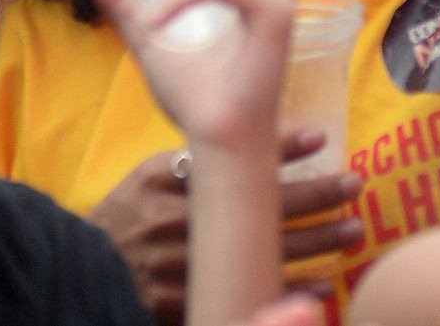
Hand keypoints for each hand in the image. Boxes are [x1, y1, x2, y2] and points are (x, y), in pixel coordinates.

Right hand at [86, 134, 362, 324]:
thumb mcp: (152, 176)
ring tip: (351, 232)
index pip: (231, 159)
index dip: (278, 148)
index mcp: (164, 180)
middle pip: (258, 208)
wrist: (87, 267)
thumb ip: (196, 162)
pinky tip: (322, 285)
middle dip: (313, 196)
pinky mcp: (185, 301)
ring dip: (315, 243)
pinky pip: (247, 295)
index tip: (320, 137)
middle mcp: (175, 220)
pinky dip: (287, 291)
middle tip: (352, 185)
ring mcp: (182, 265)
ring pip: (262, 255)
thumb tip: (259, 140)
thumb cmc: (129, 213)